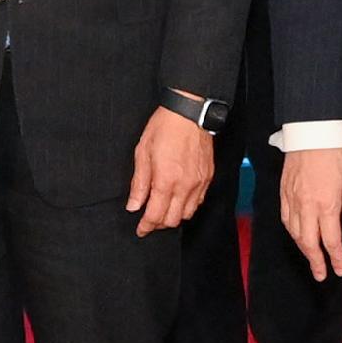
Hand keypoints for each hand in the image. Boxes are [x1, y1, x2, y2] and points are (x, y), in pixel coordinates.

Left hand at [128, 106, 216, 235]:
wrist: (190, 113)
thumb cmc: (164, 128)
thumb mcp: (143, 153)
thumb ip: (139, 183)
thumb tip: (134, 205)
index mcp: (166, 180)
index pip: (155, 215)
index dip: (146, 226)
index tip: (140, 229)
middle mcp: (185, 186)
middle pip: (172, 220)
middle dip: (159, 224)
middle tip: (149, 219)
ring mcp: (199, 183)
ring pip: (187, 214)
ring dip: (174, 216)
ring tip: (163, 209)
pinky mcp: (208, 177)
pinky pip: (198, 202)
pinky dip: (187, 206)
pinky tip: (178, 199)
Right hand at [281, 145, 341, 278]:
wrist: (313, 132)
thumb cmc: (336, 154)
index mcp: (326, 204)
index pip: (330, 240)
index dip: (337, 258)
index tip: (341, 270)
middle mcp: (307, 206)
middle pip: (309, 243)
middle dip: (316, 262)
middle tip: (322, 275)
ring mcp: (292, 200)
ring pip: (295, 234)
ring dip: (304, 250)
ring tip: (312, 260)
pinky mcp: (284, 193)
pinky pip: (286, 220)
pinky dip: (293, 233)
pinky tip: (299, 237)